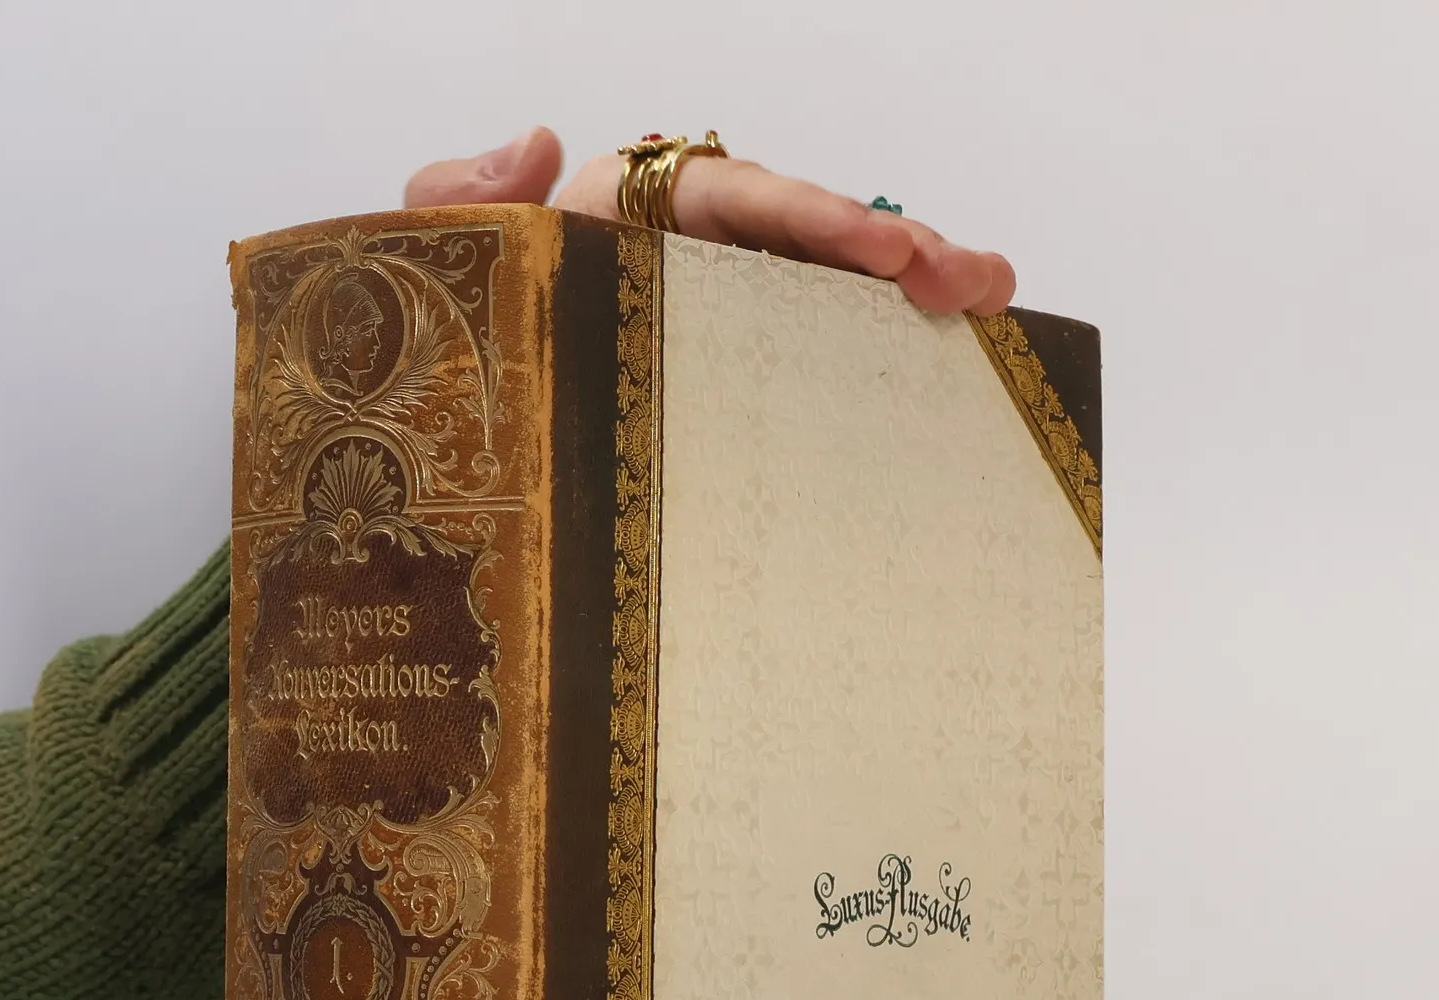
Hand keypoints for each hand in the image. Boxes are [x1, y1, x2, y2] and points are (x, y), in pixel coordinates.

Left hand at [404, 126, 1013, 317]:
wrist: (469, 418)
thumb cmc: (470, 323)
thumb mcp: (448, 258)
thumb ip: (465, 200)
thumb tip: (532, 143)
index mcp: (637, 212)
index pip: (741, 201)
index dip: (817, 220)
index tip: (881, 246)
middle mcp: (701, 254)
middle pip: (815, 239)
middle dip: (900, 251)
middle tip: (967, 283)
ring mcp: (735, 317)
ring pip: (838, 293)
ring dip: (919, 293)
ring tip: (990, 305)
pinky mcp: (749, 377)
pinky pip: (826, 359)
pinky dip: (891, 359)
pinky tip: (959, 365)